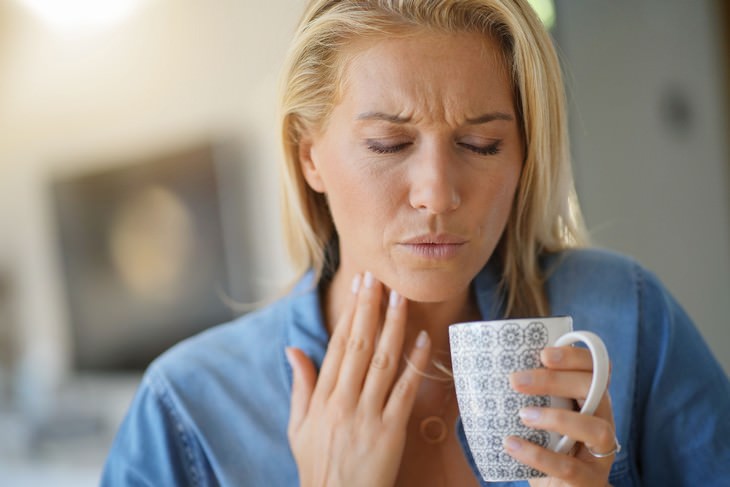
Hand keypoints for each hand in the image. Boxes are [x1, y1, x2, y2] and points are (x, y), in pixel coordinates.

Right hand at [286, 272, 431, 486]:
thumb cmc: (317, 466)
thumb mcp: (298, 426)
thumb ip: (300, 385)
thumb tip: (292, 349)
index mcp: (322, 397)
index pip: (338, 345)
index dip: (350, 313)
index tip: (359, 286)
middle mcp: (344, 401)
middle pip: (360, 346)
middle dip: (370, 309)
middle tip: (379, 278)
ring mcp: (368, 415)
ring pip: (383, 362)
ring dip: (394, 327)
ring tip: (401, 298)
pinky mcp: (390, 432)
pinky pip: (405, 392)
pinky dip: (415, 365)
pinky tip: (424, 340)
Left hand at [505, 346, 616, 486]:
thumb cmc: (543, 446)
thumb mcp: (537, 415)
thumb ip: (527, 394)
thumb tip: (483, 369)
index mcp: (590, 399)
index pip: (597, 367)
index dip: (575, 357)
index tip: (543, 353)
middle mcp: (602, 421)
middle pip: (595, 389)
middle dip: (555, 380)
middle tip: (515, 380)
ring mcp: (600, 454)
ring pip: (596, 428)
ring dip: (557, 418)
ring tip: (522, 415)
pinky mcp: (590, 482)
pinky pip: (570, 468)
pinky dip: (538, 455)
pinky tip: (512, 445)